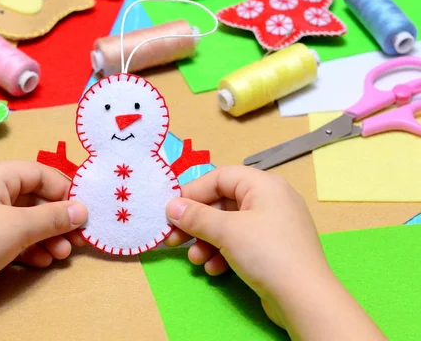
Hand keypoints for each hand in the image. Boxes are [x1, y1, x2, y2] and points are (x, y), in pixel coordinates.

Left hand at [0, 161, 87, 340]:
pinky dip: (28, 246)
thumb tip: (82, 210)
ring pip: (22, 220)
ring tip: (62, 255)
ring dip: (45, 236)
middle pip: (32, 198)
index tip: (83, 211)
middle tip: (77, 239)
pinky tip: (42, 262)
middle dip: (56, 220)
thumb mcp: (20, 227)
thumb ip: (54, 217)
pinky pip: (9, 235)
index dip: (64, 190)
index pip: (38, 173)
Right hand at [164, 166, 384, 339]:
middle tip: (173, 238)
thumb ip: (196, 216)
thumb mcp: (226, 231)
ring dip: (207, 241)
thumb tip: (171, 206)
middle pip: (222, 202)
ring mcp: (273, 225)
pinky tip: (214, 269)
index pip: (220, 177)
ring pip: (229, 225)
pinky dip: (223, 253)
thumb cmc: (266, 253)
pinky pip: (241, 242)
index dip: (193, 192)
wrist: (305, 299)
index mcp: (264, 185)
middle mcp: (270, 199)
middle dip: (197, 223)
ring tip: (195, 260)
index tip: (172, 211)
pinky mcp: (273, 248)